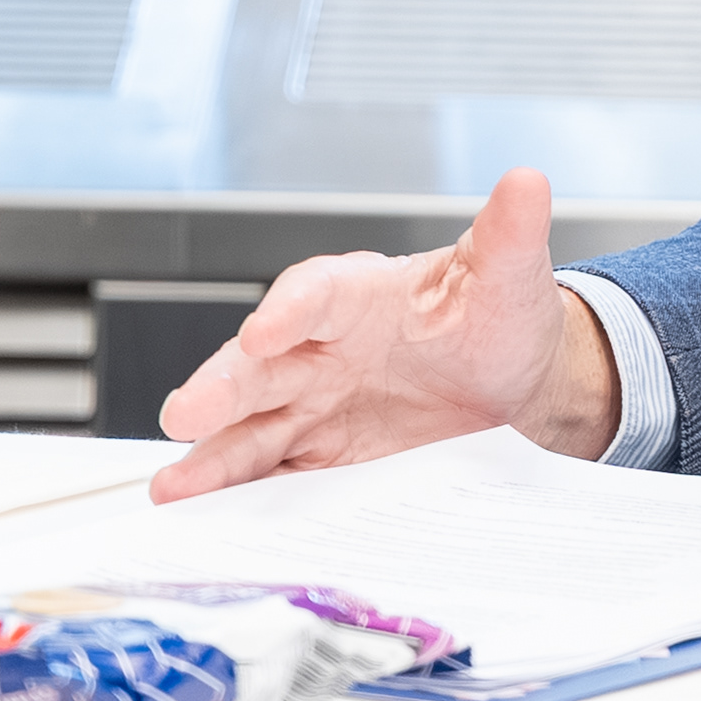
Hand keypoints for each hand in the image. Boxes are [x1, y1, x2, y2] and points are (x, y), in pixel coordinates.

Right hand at [149, 167, 621, 500]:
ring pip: (251, 428)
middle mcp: (321, 351)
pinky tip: (207, 519)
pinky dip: (240, 497)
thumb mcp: (509, 275)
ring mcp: (314, 408)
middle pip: (260, 366)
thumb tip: (527, 181)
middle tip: (186, 414)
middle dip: (222, 388)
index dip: (288, 310)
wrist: (514, 385)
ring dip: (212, 455)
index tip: (265, 329)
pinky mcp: (320, 458)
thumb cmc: (496, 318)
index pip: (314, 294)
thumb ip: (509, 233)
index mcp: (357, 295)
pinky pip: (272, 477)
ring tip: (173, 487)